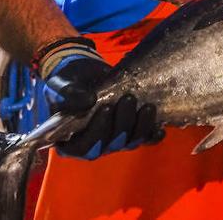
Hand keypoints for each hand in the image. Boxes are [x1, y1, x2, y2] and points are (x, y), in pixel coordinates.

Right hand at [44, 54, 163, 159]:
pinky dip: (152, 135)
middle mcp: (93, 146)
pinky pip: (144, 139)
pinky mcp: (130, 132)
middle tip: (129, 99)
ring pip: (129, 142)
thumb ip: (70, 95)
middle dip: (122, 124)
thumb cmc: (68, 84)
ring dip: (140, 127)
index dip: (96, 131)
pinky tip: (160, 128)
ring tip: (147, 107)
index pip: (84, 147)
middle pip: (110, 145)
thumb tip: (88, 101)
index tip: (106, 108)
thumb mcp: (62, 86)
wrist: (85, 76)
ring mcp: (113, 140)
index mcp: (70, 141)